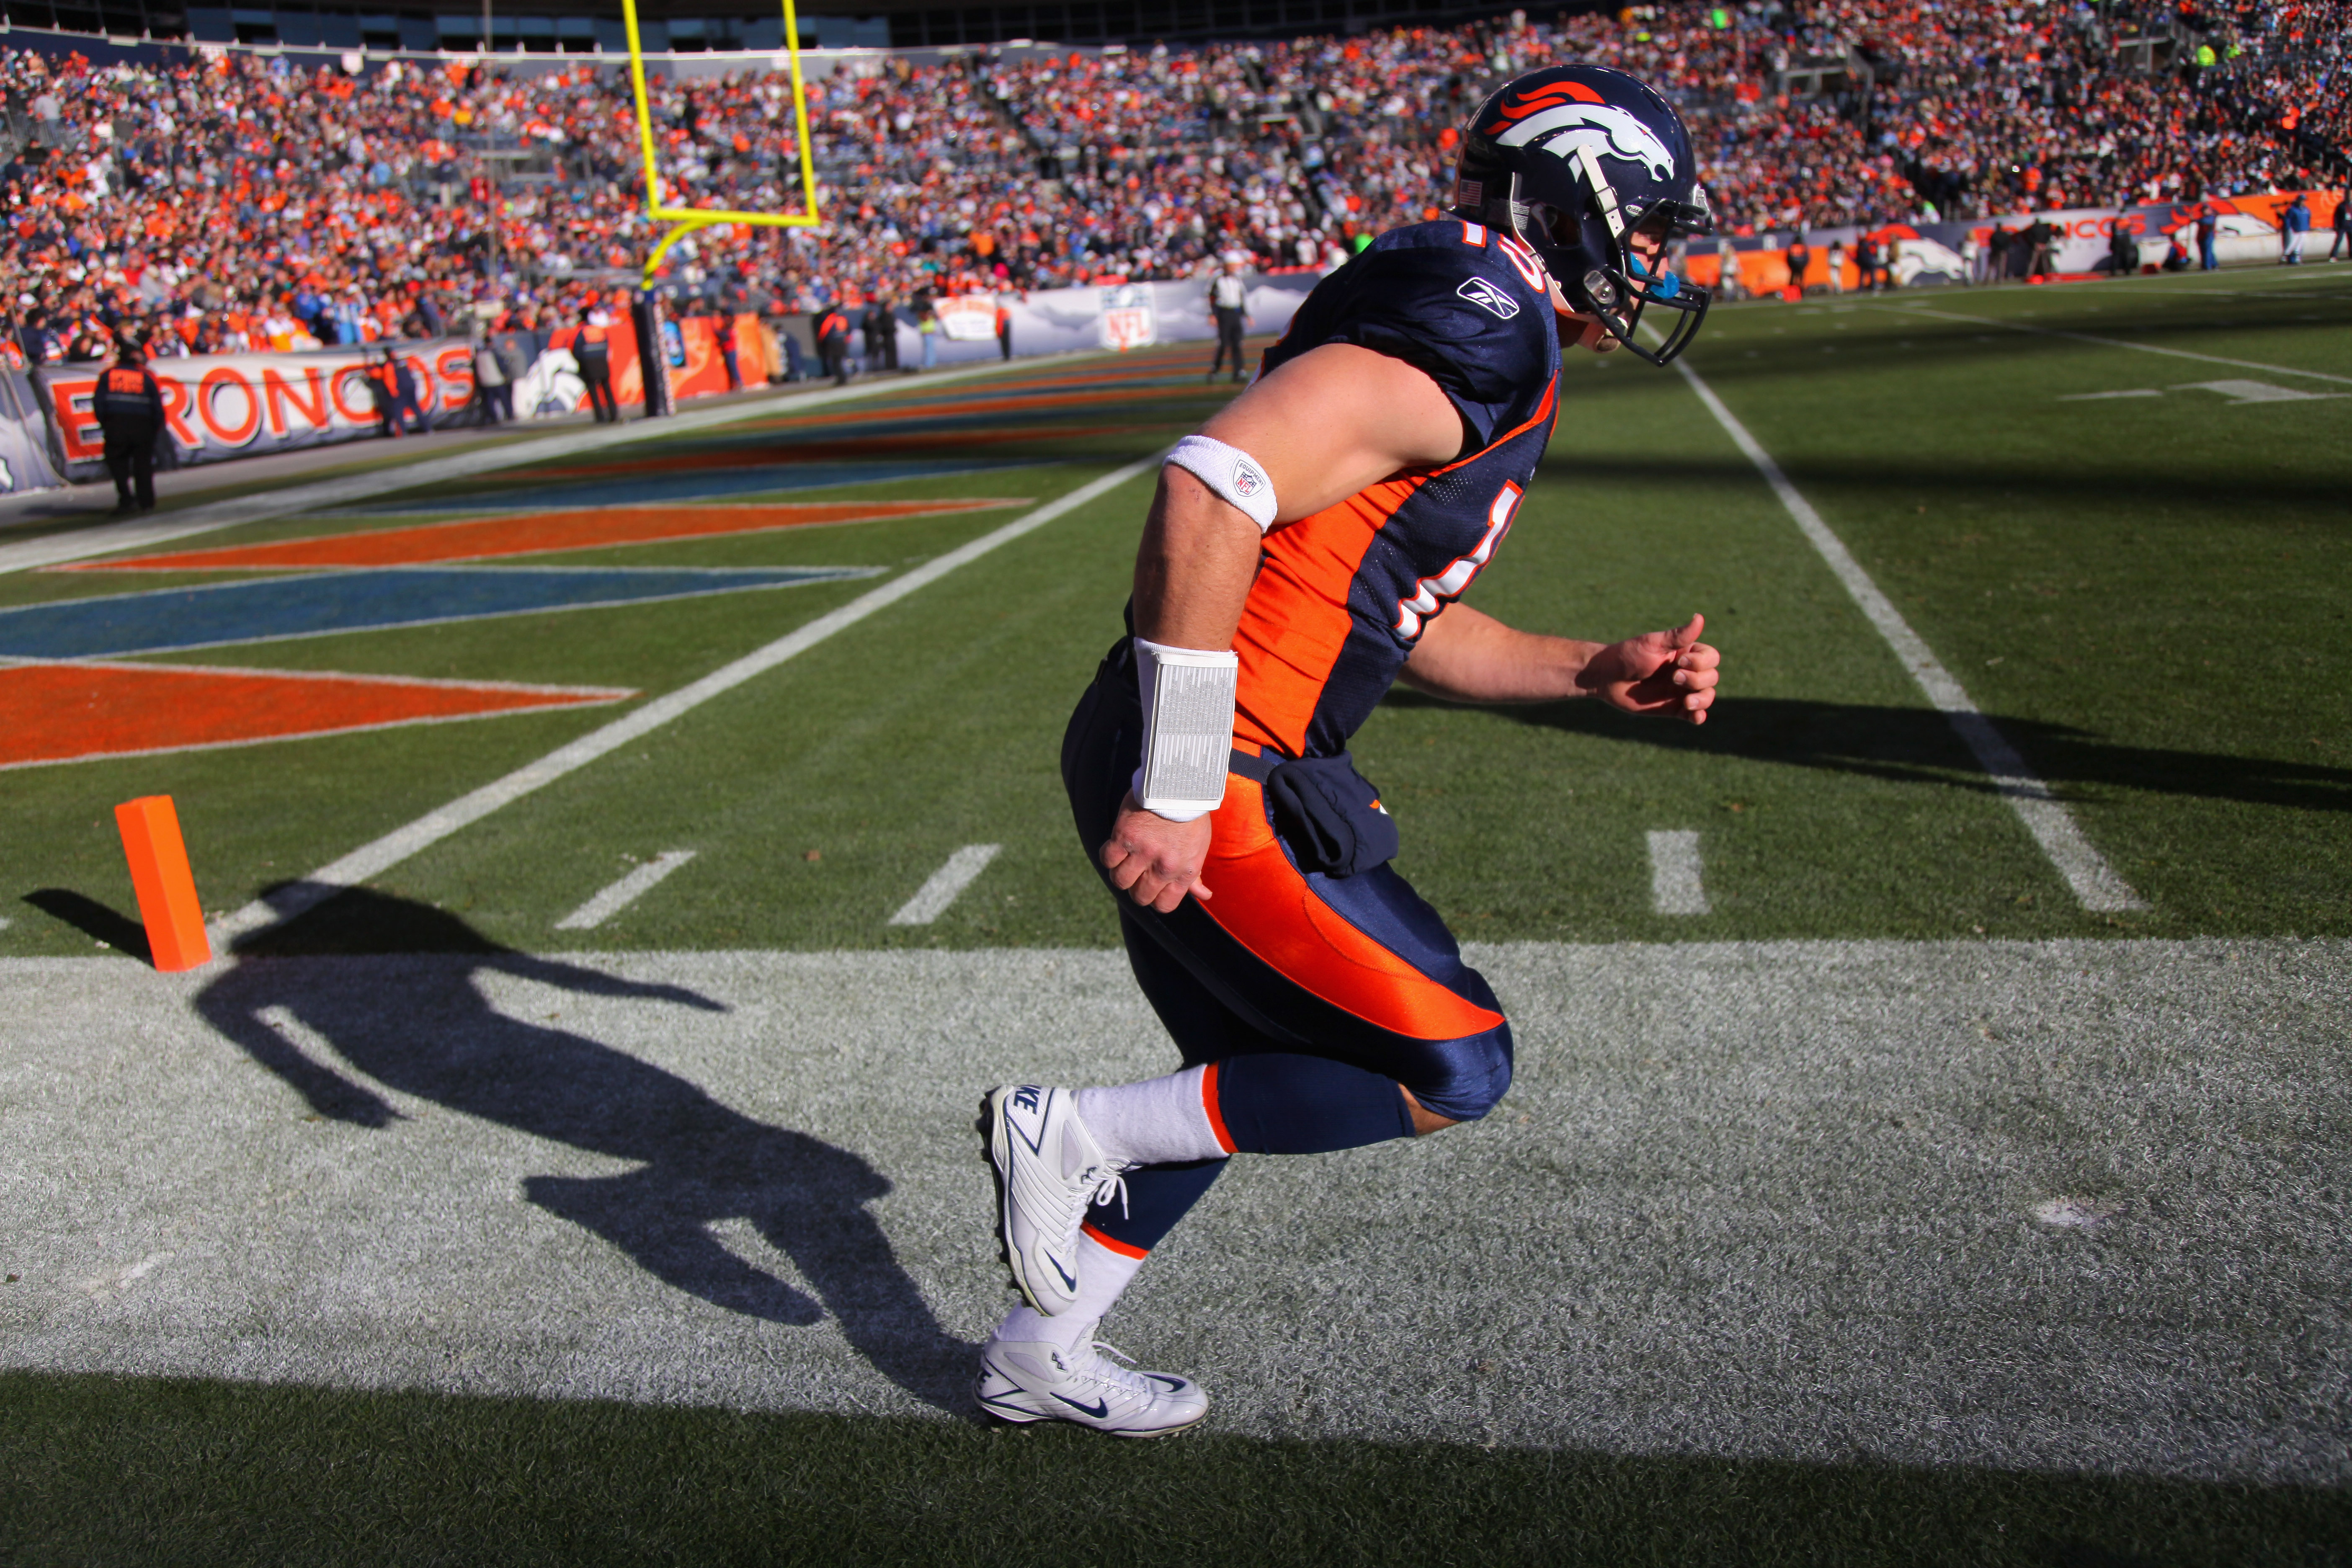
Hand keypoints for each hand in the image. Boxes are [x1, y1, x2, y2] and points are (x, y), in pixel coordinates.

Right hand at [1099, 792, 1214, 912]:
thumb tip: (1204, 896)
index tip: (1153, 888)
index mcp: (1183, 871)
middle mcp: (1163, 866)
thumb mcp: (1199, 848)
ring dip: (1121, 874)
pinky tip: (1118, 846)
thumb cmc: (1191, 817)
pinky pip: (1108, 859)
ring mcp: (1143, 851)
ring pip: (1120, 881)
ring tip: (1126, 860)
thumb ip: (1195, 875)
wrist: (1180, 784)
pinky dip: (1110, 856)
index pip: (1164, 905)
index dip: (1156, 899)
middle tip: (1138, 873)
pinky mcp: (1124, 836)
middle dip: (1137, 889)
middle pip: (1140, 897)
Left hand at [1577, 613, 1719, 723]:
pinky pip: (1695, 715)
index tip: (1679, 662)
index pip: (1711, 657)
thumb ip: (1678, 636)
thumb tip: (1699, 617)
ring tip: (1687, 702)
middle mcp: (1688, 671)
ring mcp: (1681, 691)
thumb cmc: (1627, 655)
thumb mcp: (1652, 644)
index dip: (1702, 662)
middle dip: (1697, 679)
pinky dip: (1699, 716)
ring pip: (1707, 695)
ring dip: (1703, 699)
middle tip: (1674, 678)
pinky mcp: (1673, 708)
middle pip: (1711, 677)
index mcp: (1686, 653)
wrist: (1606, 677)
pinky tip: (1694, 715)